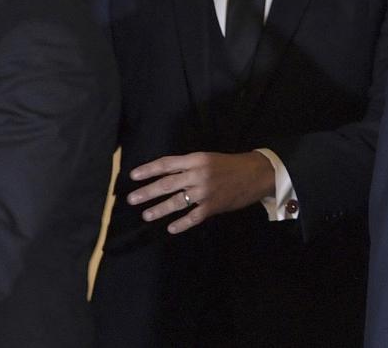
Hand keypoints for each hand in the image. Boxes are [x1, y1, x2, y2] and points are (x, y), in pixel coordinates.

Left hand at [127, 152, 274, 233]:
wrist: (256, 174)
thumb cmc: (229, 165)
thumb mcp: (208, 158)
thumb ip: (188, 166)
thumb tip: (165, 175)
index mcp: (196, 159)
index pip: (167, 164)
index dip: (149, 170)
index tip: (133, 176)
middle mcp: (198, 175)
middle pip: (167, 184)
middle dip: (147, 192)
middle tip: (131, 199)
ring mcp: (205, 192)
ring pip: (177, 202)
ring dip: (159, 209)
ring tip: (146, 215)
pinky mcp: (213, 207)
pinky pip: (193, 217)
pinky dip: (181, 224)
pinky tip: (171, 228)